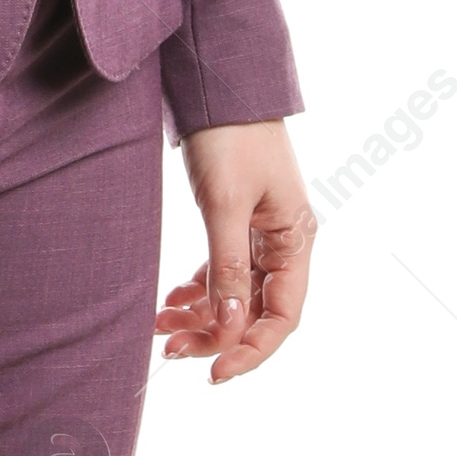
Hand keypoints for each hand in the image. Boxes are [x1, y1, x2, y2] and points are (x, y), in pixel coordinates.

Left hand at [154, 123, 314, 386]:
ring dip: (201, 315)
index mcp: (295, 239)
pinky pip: (220, 270)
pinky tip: (170, 301)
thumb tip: (229, 325)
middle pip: (255, 310)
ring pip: (234, 293)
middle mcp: (283, 242)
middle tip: (171, 349)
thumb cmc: (231, 135)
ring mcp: (259, 232)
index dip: (252, 350)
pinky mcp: (235, 221)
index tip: (215, 373)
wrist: (218, 82)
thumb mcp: (226, 204)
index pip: (282, 316)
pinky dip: (197, 289)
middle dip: (216, 335)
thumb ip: (228, 266)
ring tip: (161, 327)